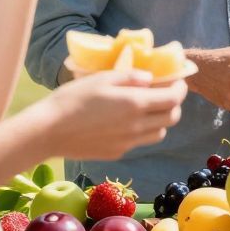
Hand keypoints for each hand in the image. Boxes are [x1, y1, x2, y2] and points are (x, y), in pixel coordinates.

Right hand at [44, 69, 185, 159]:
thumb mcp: (102, 78)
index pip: (173, 98)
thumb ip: (131, 78)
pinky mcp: (117, 152)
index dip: (180, 88)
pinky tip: (124, 122)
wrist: (48, 131)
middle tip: (165, 93)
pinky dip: (141, 131)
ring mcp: (128, 143)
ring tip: (147, 108)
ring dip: (160, 120)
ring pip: (159, 133)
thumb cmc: (73, 99)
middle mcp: (137, 126)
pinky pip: (139, 142)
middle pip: (172, 118)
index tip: (178, 81)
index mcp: (136, 104)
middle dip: (174, 104)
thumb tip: (150, 79)